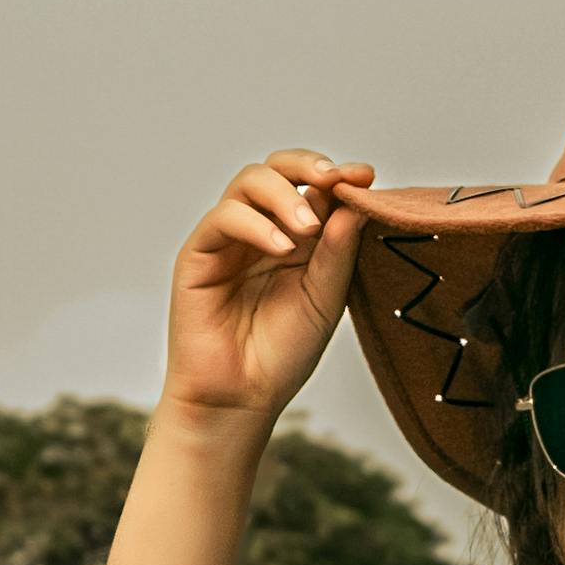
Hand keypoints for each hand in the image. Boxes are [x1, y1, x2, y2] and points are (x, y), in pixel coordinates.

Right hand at [162, 149, 370, 438]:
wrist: (240, 399)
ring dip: (284, 195)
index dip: (339, 176)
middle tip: (334, 179)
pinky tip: (280, 246)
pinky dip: (255, 223)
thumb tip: (358, 200)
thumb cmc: (281, 356)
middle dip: (307, 165)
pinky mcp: (198, 254)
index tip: (366, 177)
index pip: (314, 187)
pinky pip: (223, 217)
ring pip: (248, 182)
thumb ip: (339, 250)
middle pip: (276, 168)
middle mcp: (262, 230)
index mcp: (297, 238)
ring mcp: (229, 239)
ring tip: (307, 228)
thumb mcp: (326, 299)